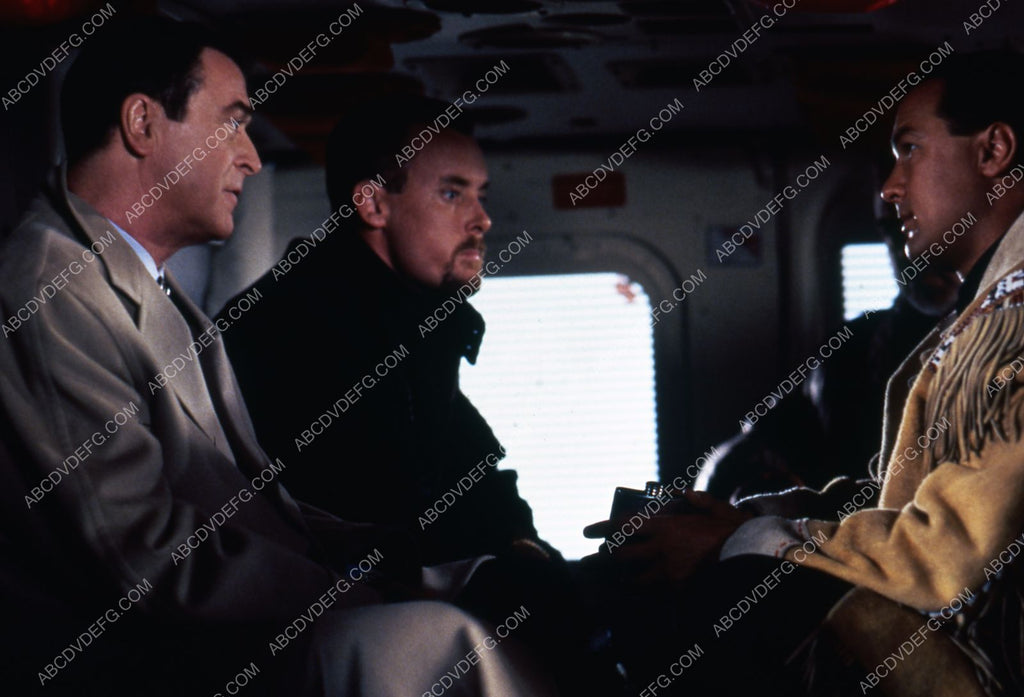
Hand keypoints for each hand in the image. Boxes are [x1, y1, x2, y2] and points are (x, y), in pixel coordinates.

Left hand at [583, 490, 752, 585]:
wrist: (748, 551)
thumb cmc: (730, 527)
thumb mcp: (710, 505)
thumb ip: (691, 498)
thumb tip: (680, 491)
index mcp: (664, 525)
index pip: (623, 526)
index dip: (601, 528)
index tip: (586, 532)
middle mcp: (661, 547)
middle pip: (621, 555)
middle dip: (603, 557)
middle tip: (590, 558)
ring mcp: (668, 570)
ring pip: (633, 577)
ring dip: (618, 577)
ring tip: (607, 577)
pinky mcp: (678, 588)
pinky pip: (653, 592)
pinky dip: (640, 590)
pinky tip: (632, 589)